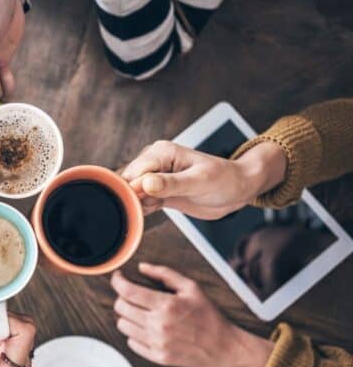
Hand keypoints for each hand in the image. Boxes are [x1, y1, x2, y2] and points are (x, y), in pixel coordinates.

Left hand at [110, 263, 272, 366]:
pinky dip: (134, 333)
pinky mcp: (157, 356)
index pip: (127, 291)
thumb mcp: (191, 288)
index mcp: (166, 305)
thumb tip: (142, 267)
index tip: (118, 278)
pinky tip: (146, 327)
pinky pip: (131, 343)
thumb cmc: (208, 316)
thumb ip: (164, 274)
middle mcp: (158, 325)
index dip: (117, 281)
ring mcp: (156, 342)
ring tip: (140, 312)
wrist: (222, 348)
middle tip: (131, 295)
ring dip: (126, 316)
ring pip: (122, 325)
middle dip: (122, 297)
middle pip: (120, 308)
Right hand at [120, 140, 286, 218]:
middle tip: (145, 211)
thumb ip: (171, 183)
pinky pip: (141, 202)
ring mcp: (155, 177)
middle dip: (130, 199)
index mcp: (162, 152)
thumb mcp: (199, 182)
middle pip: (128, 182)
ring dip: (135, 206)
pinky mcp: (158, 192)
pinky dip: (141, 210)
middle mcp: (154, 162)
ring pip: (131, 193)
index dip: (131, 190)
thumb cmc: (225, 180)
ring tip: (153, 211)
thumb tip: (145, 183)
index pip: (135, 171)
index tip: (138, 205)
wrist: (238, 189)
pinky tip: (149, 214)